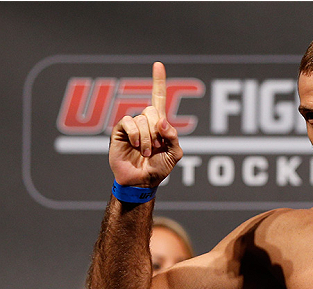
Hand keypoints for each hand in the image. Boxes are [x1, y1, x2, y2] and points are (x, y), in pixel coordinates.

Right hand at [109, 62, 182, 186]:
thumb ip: (173, 137)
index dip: (158, 81)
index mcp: (159, 124)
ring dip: (146, 138)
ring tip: (144, 152)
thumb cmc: (158, 168)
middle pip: (152, 110)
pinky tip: (134, 146)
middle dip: (157, 131)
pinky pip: (128, 122)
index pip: (158, 98)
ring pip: (141, 119)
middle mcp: (144, 121)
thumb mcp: (174, 154)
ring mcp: (131, 126)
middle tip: (155, 147)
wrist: (141, 182)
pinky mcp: (119, 131)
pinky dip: (134, 135)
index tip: (158, 64)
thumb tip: (162, 121)